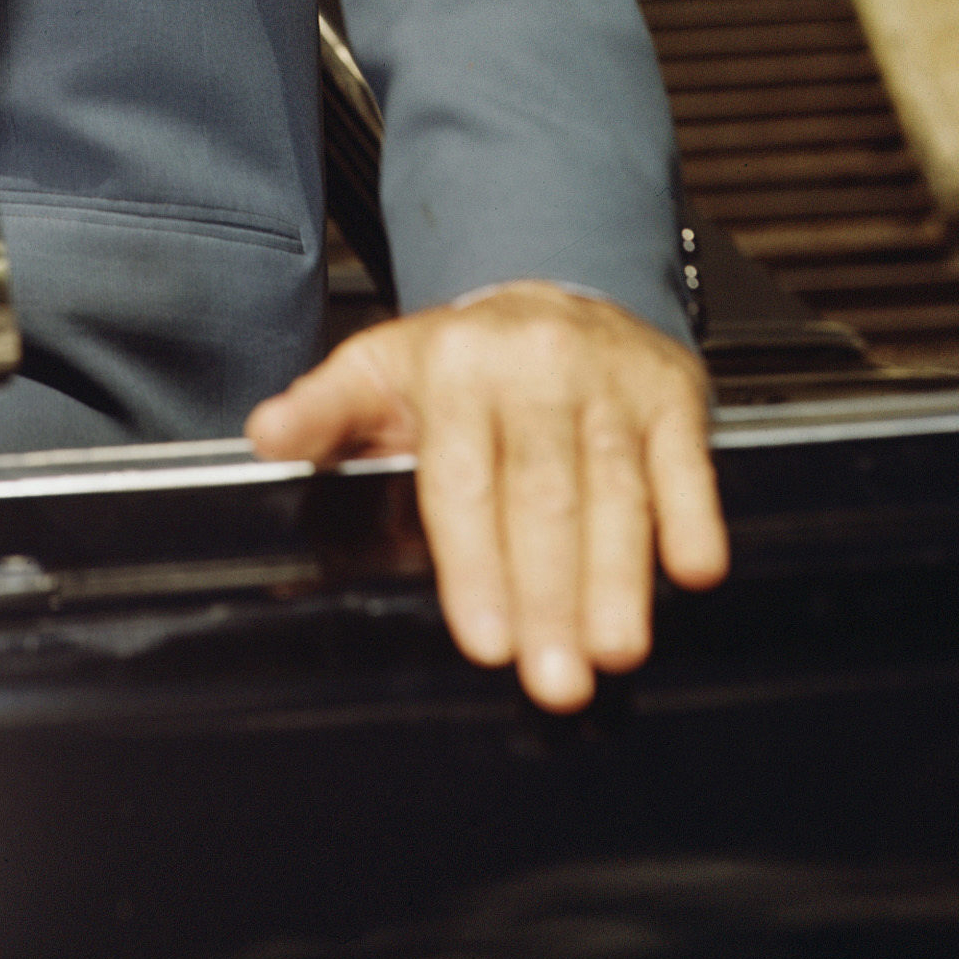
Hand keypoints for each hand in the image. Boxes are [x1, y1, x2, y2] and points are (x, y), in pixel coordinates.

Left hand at [246, 282, 727, 711]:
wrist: (555, 279)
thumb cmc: (460, 355)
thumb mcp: (377, 368)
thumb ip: (324, 413)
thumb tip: (264, 437)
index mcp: (454, 369)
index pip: (463, 482)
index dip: (474, 565)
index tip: (486, 641)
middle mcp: (535, 368)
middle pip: (543, 498)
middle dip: (549, 594)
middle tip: (555, 679)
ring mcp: (609, 380)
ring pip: (617, 489)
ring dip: (619, 578)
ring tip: (615, 651)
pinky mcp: (672, 392)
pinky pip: (687, 462)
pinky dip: (694, 516)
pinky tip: (692, 572)